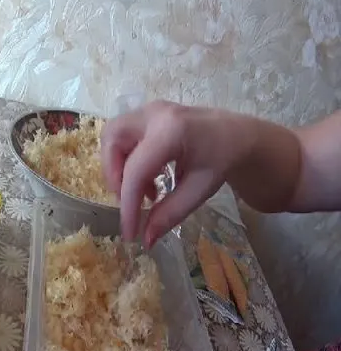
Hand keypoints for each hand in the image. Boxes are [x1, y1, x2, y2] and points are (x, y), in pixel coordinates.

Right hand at [100, 101, 258, 246]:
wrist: (238, 136)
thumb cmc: (222, 160)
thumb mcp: (200, 190)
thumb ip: (170, 213)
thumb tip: (145, 240)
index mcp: (172, 131)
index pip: (135, 170)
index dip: (127, 204)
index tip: (129, 232)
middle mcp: (154, 114)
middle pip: (112, 140)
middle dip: (113, 174)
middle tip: (129, 199)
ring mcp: (149, 110)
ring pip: (112, 136)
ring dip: (117, 166)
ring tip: (142, 190)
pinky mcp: (146, 115)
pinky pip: (122, 137)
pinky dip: (125, 160)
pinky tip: (147, 180)